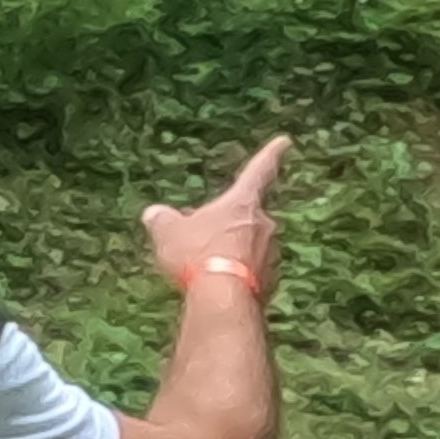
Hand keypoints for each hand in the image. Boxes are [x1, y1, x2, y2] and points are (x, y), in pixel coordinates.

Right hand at [145, 136, 291, 303]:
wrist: (223, 297)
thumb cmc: (197, 254)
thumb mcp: (169, 233)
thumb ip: (162, 220)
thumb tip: (153, 213)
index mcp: (242, 203)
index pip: (259, 171)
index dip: (271, 154)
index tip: (285, 140)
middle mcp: (264, 223)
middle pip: (248, 216)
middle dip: (229, 223)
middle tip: (205, 237)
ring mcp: (271, 252)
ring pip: (251, 245)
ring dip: (232, 251)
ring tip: (204, 267)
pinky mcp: (271, 280)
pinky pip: (252, 271)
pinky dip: (237, 274)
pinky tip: (217, 285)